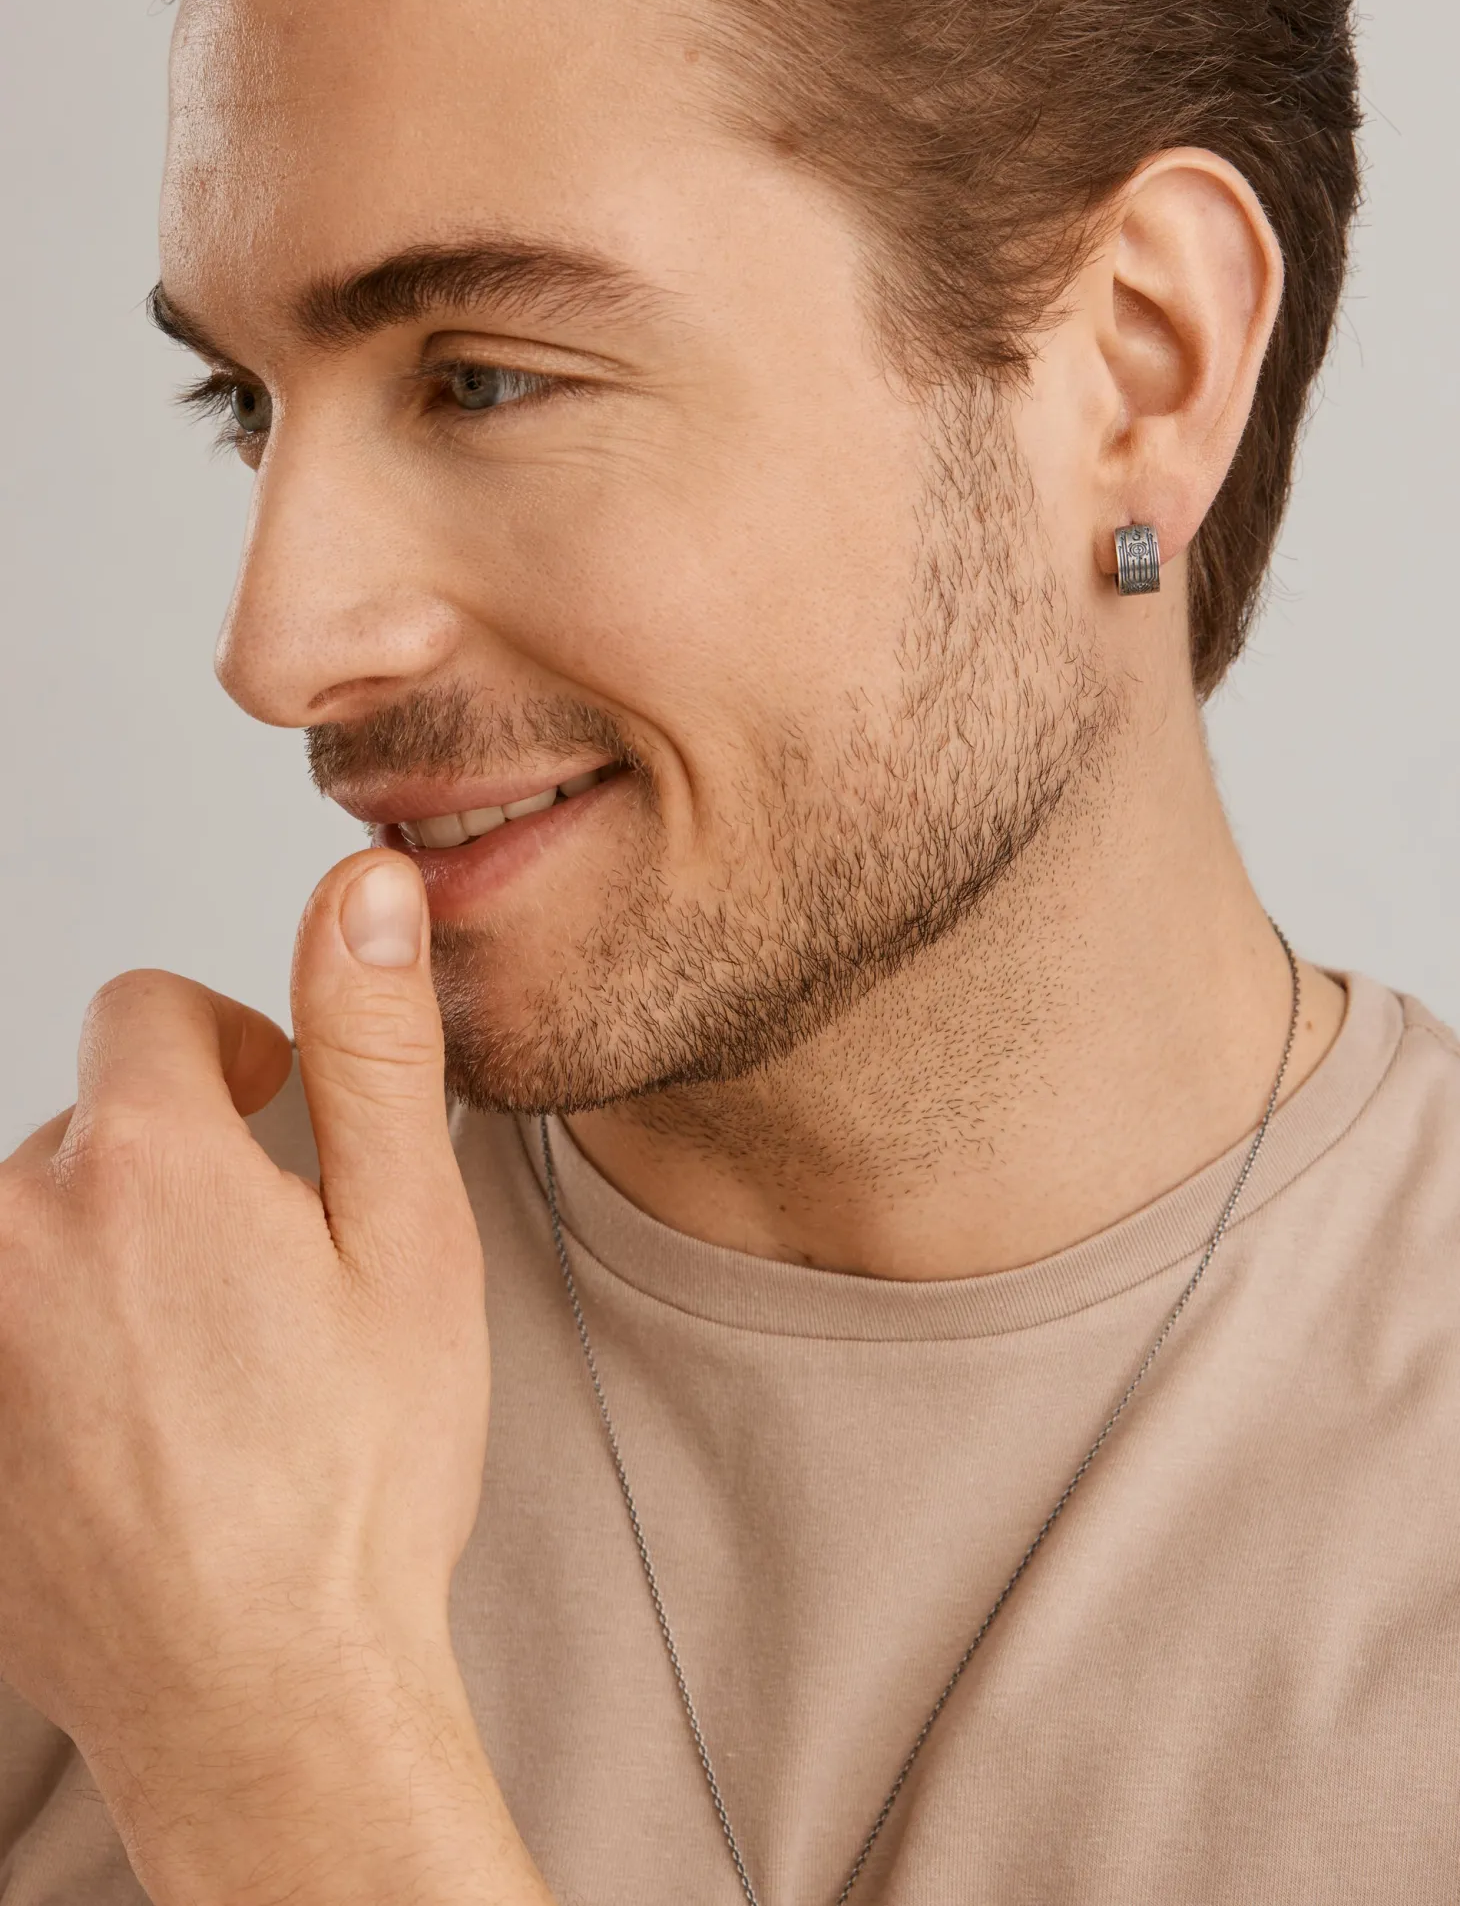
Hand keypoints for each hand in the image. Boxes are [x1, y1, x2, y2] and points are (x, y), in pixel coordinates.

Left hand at [0, 851, 545, 1904]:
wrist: (262, 1702)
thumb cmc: (353, 1483)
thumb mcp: (407, 1240)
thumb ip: (371, 1041)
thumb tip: (359, 889)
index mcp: (139, 1162)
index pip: (143, 1006)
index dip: (228, 1051)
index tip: (272, 1124)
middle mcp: (12, 1231)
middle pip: (84, 1127)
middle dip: (167, 1169)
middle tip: (261, 1286)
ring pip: (31, 1232)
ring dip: (100, 1261)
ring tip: (198, 1375)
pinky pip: (0, 1334)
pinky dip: (49, 1355)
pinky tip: (132, 1436)